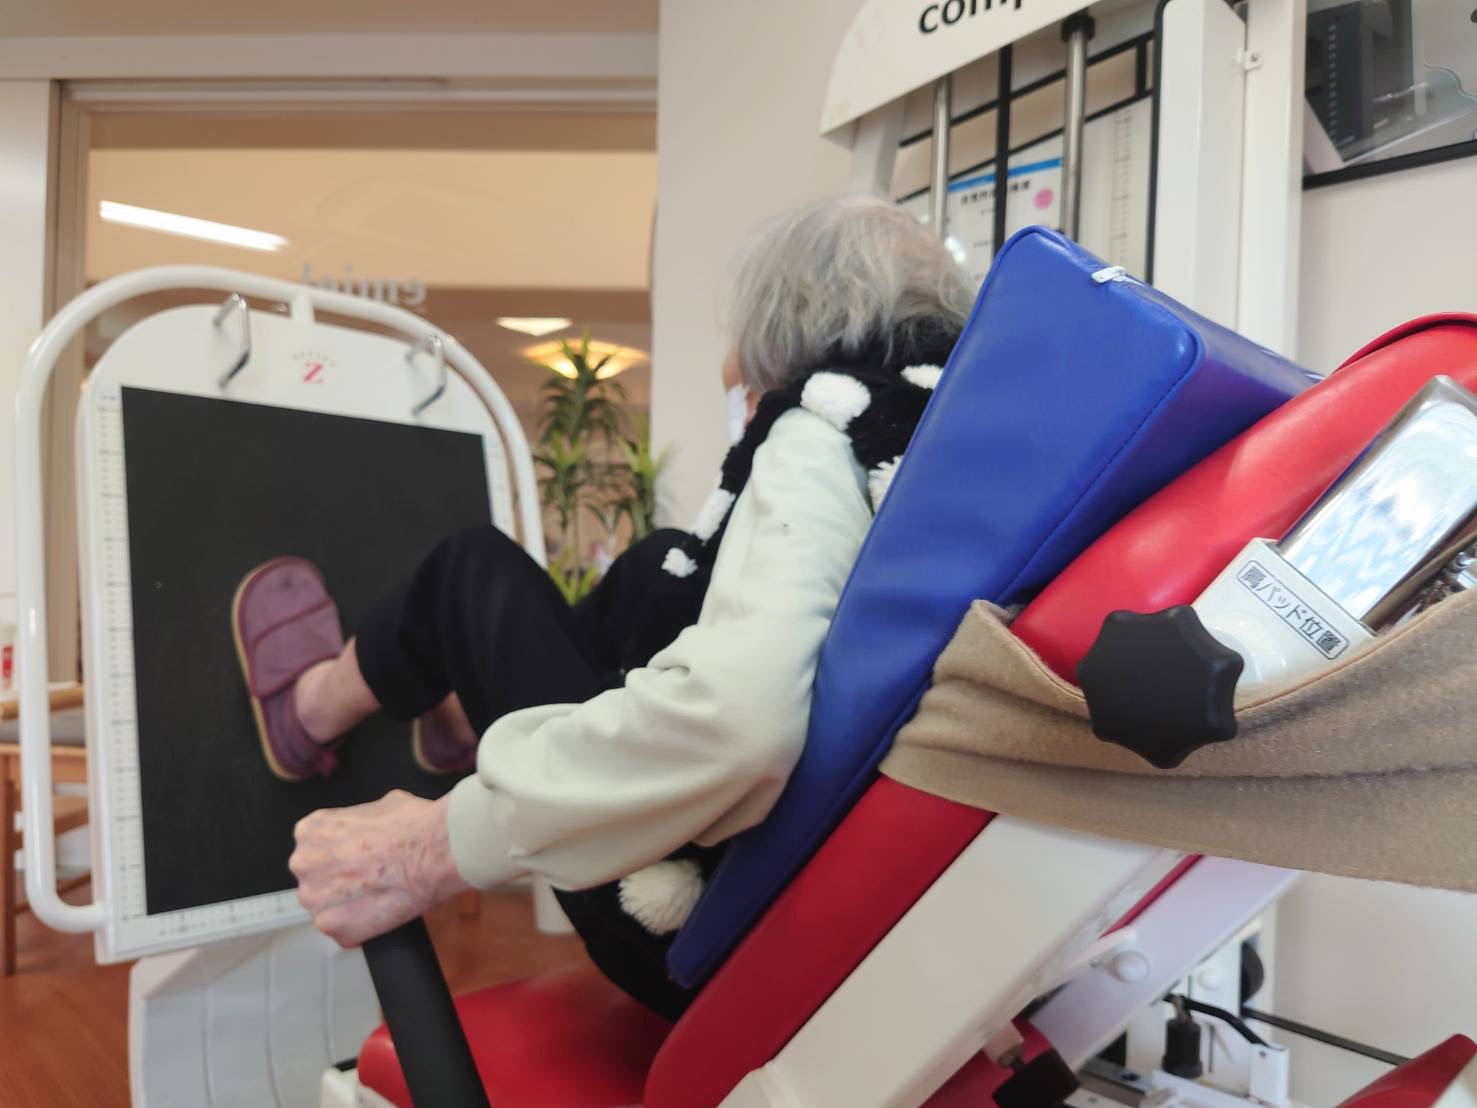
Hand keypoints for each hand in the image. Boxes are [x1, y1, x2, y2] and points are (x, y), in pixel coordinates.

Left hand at [290, 790, 470, 946]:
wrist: (434, 853)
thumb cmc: (412, 827)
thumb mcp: (380, 805)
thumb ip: (358, 823)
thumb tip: (368, 830)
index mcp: (311, 830)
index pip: (315, 847)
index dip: (340, 853)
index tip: (355, 858)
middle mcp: (304, 863)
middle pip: (317, 878)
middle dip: (339, 881)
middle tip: (369, 878)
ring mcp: (316, 899)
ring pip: (328, 907)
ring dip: (349, 906)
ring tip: (379, 895)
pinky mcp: (334, 927)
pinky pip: (344, 931)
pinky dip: (362, 927)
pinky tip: (382, 911)